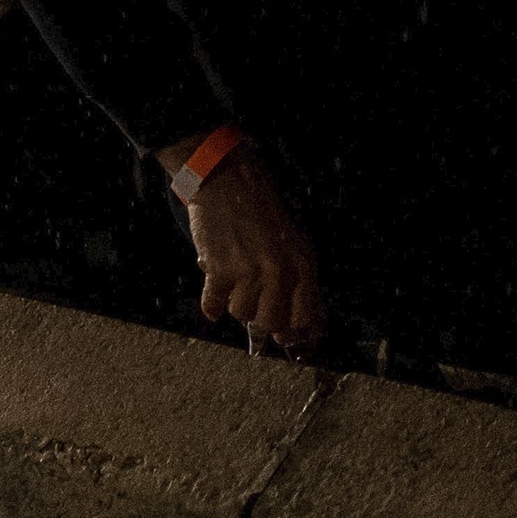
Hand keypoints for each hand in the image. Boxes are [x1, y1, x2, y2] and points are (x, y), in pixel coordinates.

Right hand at [179, 155, 320, 352]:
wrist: (226, 182)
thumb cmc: (260, 212)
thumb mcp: (293, 243)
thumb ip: (298, 280)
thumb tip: (302, 321)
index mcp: (302, 266)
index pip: (305, 317)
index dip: (293, 331)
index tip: (284, 335)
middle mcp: (279, 272)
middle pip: (272, 322)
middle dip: (261, 319)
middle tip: (253, 308)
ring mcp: (248, 271)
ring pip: (242, 313)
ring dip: (234, 305)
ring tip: (232, 289)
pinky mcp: (220, 268)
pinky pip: (214, 304)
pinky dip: (211, 306)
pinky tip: (212, 302)